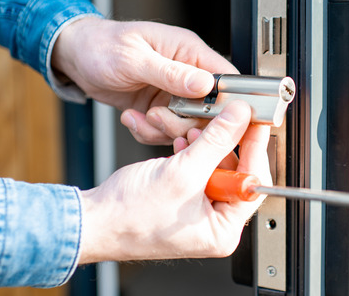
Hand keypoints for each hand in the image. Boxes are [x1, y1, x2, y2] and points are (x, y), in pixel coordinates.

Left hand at [52, 18, 237, 143]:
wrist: (75, 56)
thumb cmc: (101, 45)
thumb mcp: (134, 58)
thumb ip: (171, 72)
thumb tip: (205, 83)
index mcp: (189, 51)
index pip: (226, 78)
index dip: (225, 102)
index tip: (208, 119)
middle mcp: (186, 73)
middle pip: (209, 110)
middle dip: (183, 122)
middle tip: (157, 117)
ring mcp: (173, 93)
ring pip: (187, 125)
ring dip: (162, 129)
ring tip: (139, 117)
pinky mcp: (159, 108)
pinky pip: (165, 131)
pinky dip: (147, 132)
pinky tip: (131, 118)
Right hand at [77, 101, 271, 262]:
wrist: (93, 220)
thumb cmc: (129, 216)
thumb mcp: (182, 172)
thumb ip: (216, 141)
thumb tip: (240, 118)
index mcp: (223, 230)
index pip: (253, 182)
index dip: (255, 148)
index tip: (256, 122)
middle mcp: (214, 223)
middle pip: (236, 171)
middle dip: (223, 143)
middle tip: (225, 118)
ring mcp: (198, 211)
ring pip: (215, 166)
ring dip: (204, 144)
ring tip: (193, 131)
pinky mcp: (183, 198)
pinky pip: (198, 169)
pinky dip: (191, 152)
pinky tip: (182, 142)